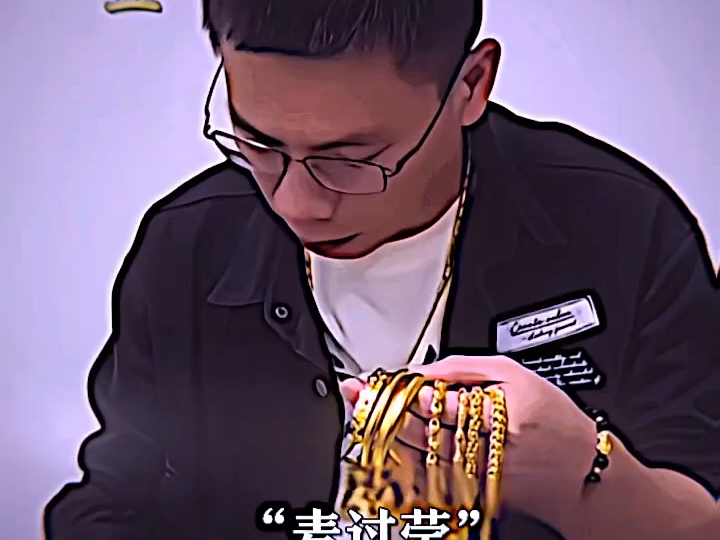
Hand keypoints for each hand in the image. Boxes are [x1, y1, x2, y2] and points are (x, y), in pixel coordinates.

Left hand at [340, 356, 598, 521]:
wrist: (583, 475)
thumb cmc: (555, 423)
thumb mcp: (517, 375)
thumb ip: (467, 369)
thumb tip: (424, 371)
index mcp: (494, 416)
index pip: (433, 402)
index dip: (399, 391)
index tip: (374, 379)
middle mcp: (479, 450)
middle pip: (417, 428)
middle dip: (380, 408)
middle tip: (353, 392)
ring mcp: (472, 475)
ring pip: (415, 453)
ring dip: (383, 431)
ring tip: (359, 410)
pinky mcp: (469, 491)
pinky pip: (426, 474)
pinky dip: (400, 456)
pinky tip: (383, 441)